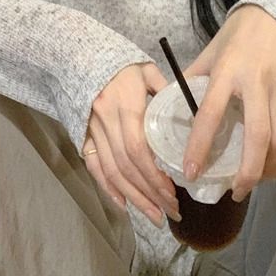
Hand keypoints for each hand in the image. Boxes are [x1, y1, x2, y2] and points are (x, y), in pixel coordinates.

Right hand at [82, 63, 180, 226]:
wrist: (83, 59)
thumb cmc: (123, 66)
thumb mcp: (147, 72)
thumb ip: (166, 94)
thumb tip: (192, 118)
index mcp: (124, 106)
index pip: (138, 149)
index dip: (154, 175)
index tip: (173, 193)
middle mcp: (106, 122)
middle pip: (127, 167)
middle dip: (150, 194)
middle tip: (171, 213)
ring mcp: (92, 131)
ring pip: (112, 172)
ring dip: (134, 198)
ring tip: (154, 216)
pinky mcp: (84, 137)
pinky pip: (94, 167)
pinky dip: (108, 188)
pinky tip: (124, 205)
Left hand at [182, 5, 275, 200]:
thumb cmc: (240, 34)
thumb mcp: (211, 51)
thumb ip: (194, 80)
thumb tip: (170, 109)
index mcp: (227, 70)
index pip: (210, 114)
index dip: (200, 146)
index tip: (191, 173)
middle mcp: (258, 80)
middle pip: (257, 137)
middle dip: (247, 173)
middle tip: (236, 193)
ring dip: (270, 168)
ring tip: (255, 181)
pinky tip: (274, 162)